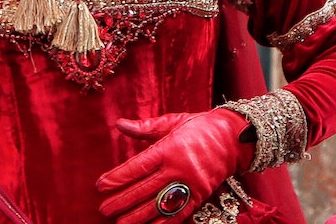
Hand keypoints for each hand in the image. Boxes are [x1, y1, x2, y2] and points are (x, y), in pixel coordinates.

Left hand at [94, 108, 251, 223]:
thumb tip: (120, 125)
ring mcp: (190, 183)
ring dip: (139, 216)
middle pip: (145, 188)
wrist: (234, 137)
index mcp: (169, 147)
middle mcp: (178, 167)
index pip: (138, 166)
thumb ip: (145, 128)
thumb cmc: (199, 126)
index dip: (118, 177)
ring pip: (160, 203)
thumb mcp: (172, 122)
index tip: (101, 185)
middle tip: (105, 210)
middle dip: (123, 200)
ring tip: (121, 223)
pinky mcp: (200, 194)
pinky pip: (180, 211)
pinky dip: (165, 221)